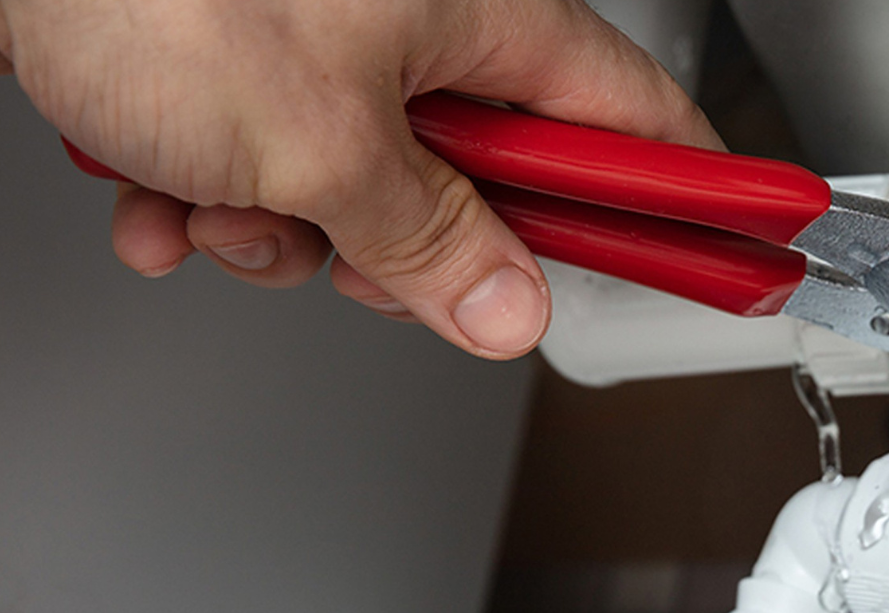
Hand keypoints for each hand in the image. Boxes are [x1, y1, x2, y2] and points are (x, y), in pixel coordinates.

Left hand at [0, 0, 718, 357]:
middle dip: (417, 248)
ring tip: (218, 202)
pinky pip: (268, 168)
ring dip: (286, 231)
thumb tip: (507, 308)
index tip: (731, 253)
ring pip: (365, 192)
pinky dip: (211, 198)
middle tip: (373, 259)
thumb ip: (431, 244)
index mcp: (484, 15)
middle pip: (490, 182)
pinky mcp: (240, 64)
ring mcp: (326, 43)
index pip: (634, 125)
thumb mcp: (318, 146)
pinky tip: (157, 190)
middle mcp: (415, 25)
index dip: (684, 200)